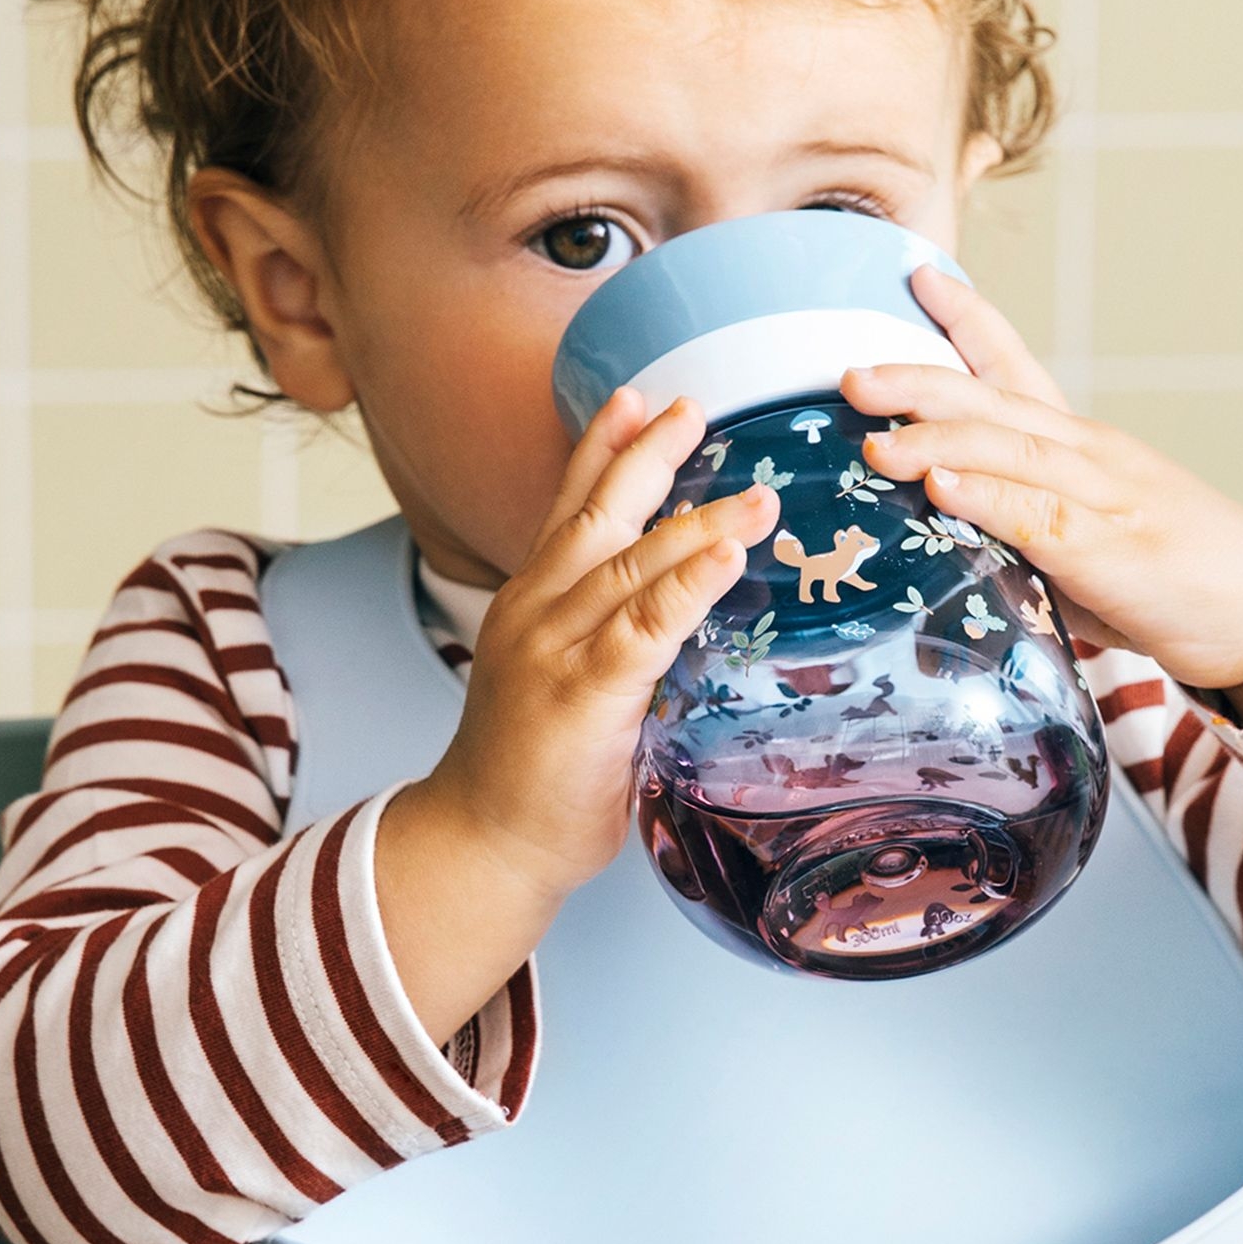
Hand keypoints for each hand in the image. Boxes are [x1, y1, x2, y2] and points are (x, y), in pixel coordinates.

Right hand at [413, 387, 780, 899]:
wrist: (485, 844)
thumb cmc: (532, 770)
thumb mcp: (558, 676)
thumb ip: (604, 632)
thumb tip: (673, 605)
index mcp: (530, 602)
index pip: (569, 508)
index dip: (603, 450)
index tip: (635, 399)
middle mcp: (536, 611)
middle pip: (600, 516)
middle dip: (649, 456)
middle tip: (693, 407)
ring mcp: (555, 651)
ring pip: (634, 565)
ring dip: (700, 521)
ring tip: (757, 493)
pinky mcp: (584, 696)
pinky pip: (644, 628)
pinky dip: (689, 587)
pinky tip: (726, 556)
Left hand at [839, 262, 1242, 729]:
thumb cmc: (1168, 578)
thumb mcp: (1082, 539)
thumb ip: (1015, 529)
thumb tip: (939, 539)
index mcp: (1079, 446)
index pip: (1016, 366)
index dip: (967, 320)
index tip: (917, 274)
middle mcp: (1090, 455)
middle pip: (994, 403)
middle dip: (918, 383)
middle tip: (850, 375)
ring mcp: (1107, 498)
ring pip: (1013, 452)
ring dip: (939, 440)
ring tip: (876, 434)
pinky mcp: (1118, 554)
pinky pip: (1043, 520)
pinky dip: (989, 500)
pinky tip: (943, 489)